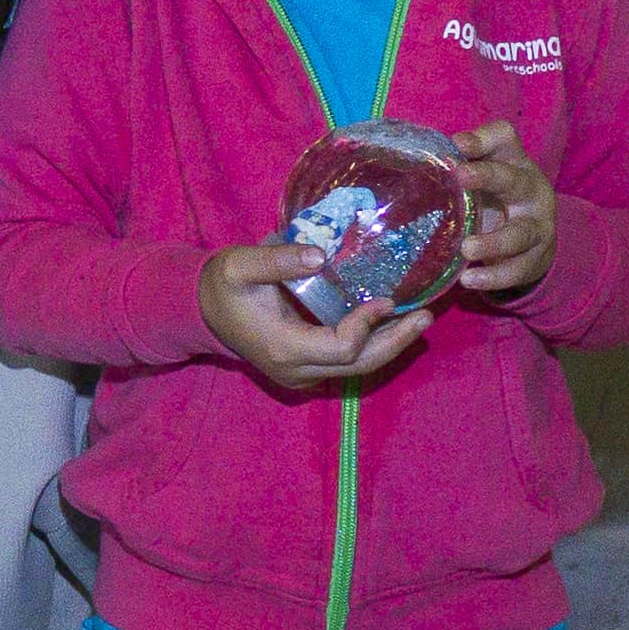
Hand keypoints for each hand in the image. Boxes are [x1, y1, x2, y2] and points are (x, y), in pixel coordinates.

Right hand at [198, 244, 426, 395]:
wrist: (202, 310)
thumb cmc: (223, 285)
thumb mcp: (241, 265)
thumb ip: (276, 260)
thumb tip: (318, 255)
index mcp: (285, 348)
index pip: (342, 347)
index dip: (368, 325)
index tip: (387, 298)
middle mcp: (297, 370)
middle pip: (360, 366)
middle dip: (396, 342)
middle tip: (426, 317)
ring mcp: (302, 374)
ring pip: (357, 369)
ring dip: (390, 345)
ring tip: (419, 321)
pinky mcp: (306, 369)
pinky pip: (347, 363)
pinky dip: (372, 345)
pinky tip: (391, 324)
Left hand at [453, 127, 556, 301]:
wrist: (534, 241)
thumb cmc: (497, 199)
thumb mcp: (485, 177)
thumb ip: (463, 163)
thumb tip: (435, 154)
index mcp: (515, 164)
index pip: (504, 140)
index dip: (483, 139)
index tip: (457, 144)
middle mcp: (531, 191)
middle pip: (514, 180)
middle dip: (488, 176)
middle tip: (460, 177)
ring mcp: (537, 227)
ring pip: (520, 234)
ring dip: (493, 242)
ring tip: (466, 250)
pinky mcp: (535, 259)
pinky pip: (516, 270)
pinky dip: (494, 277)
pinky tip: (470, 280)